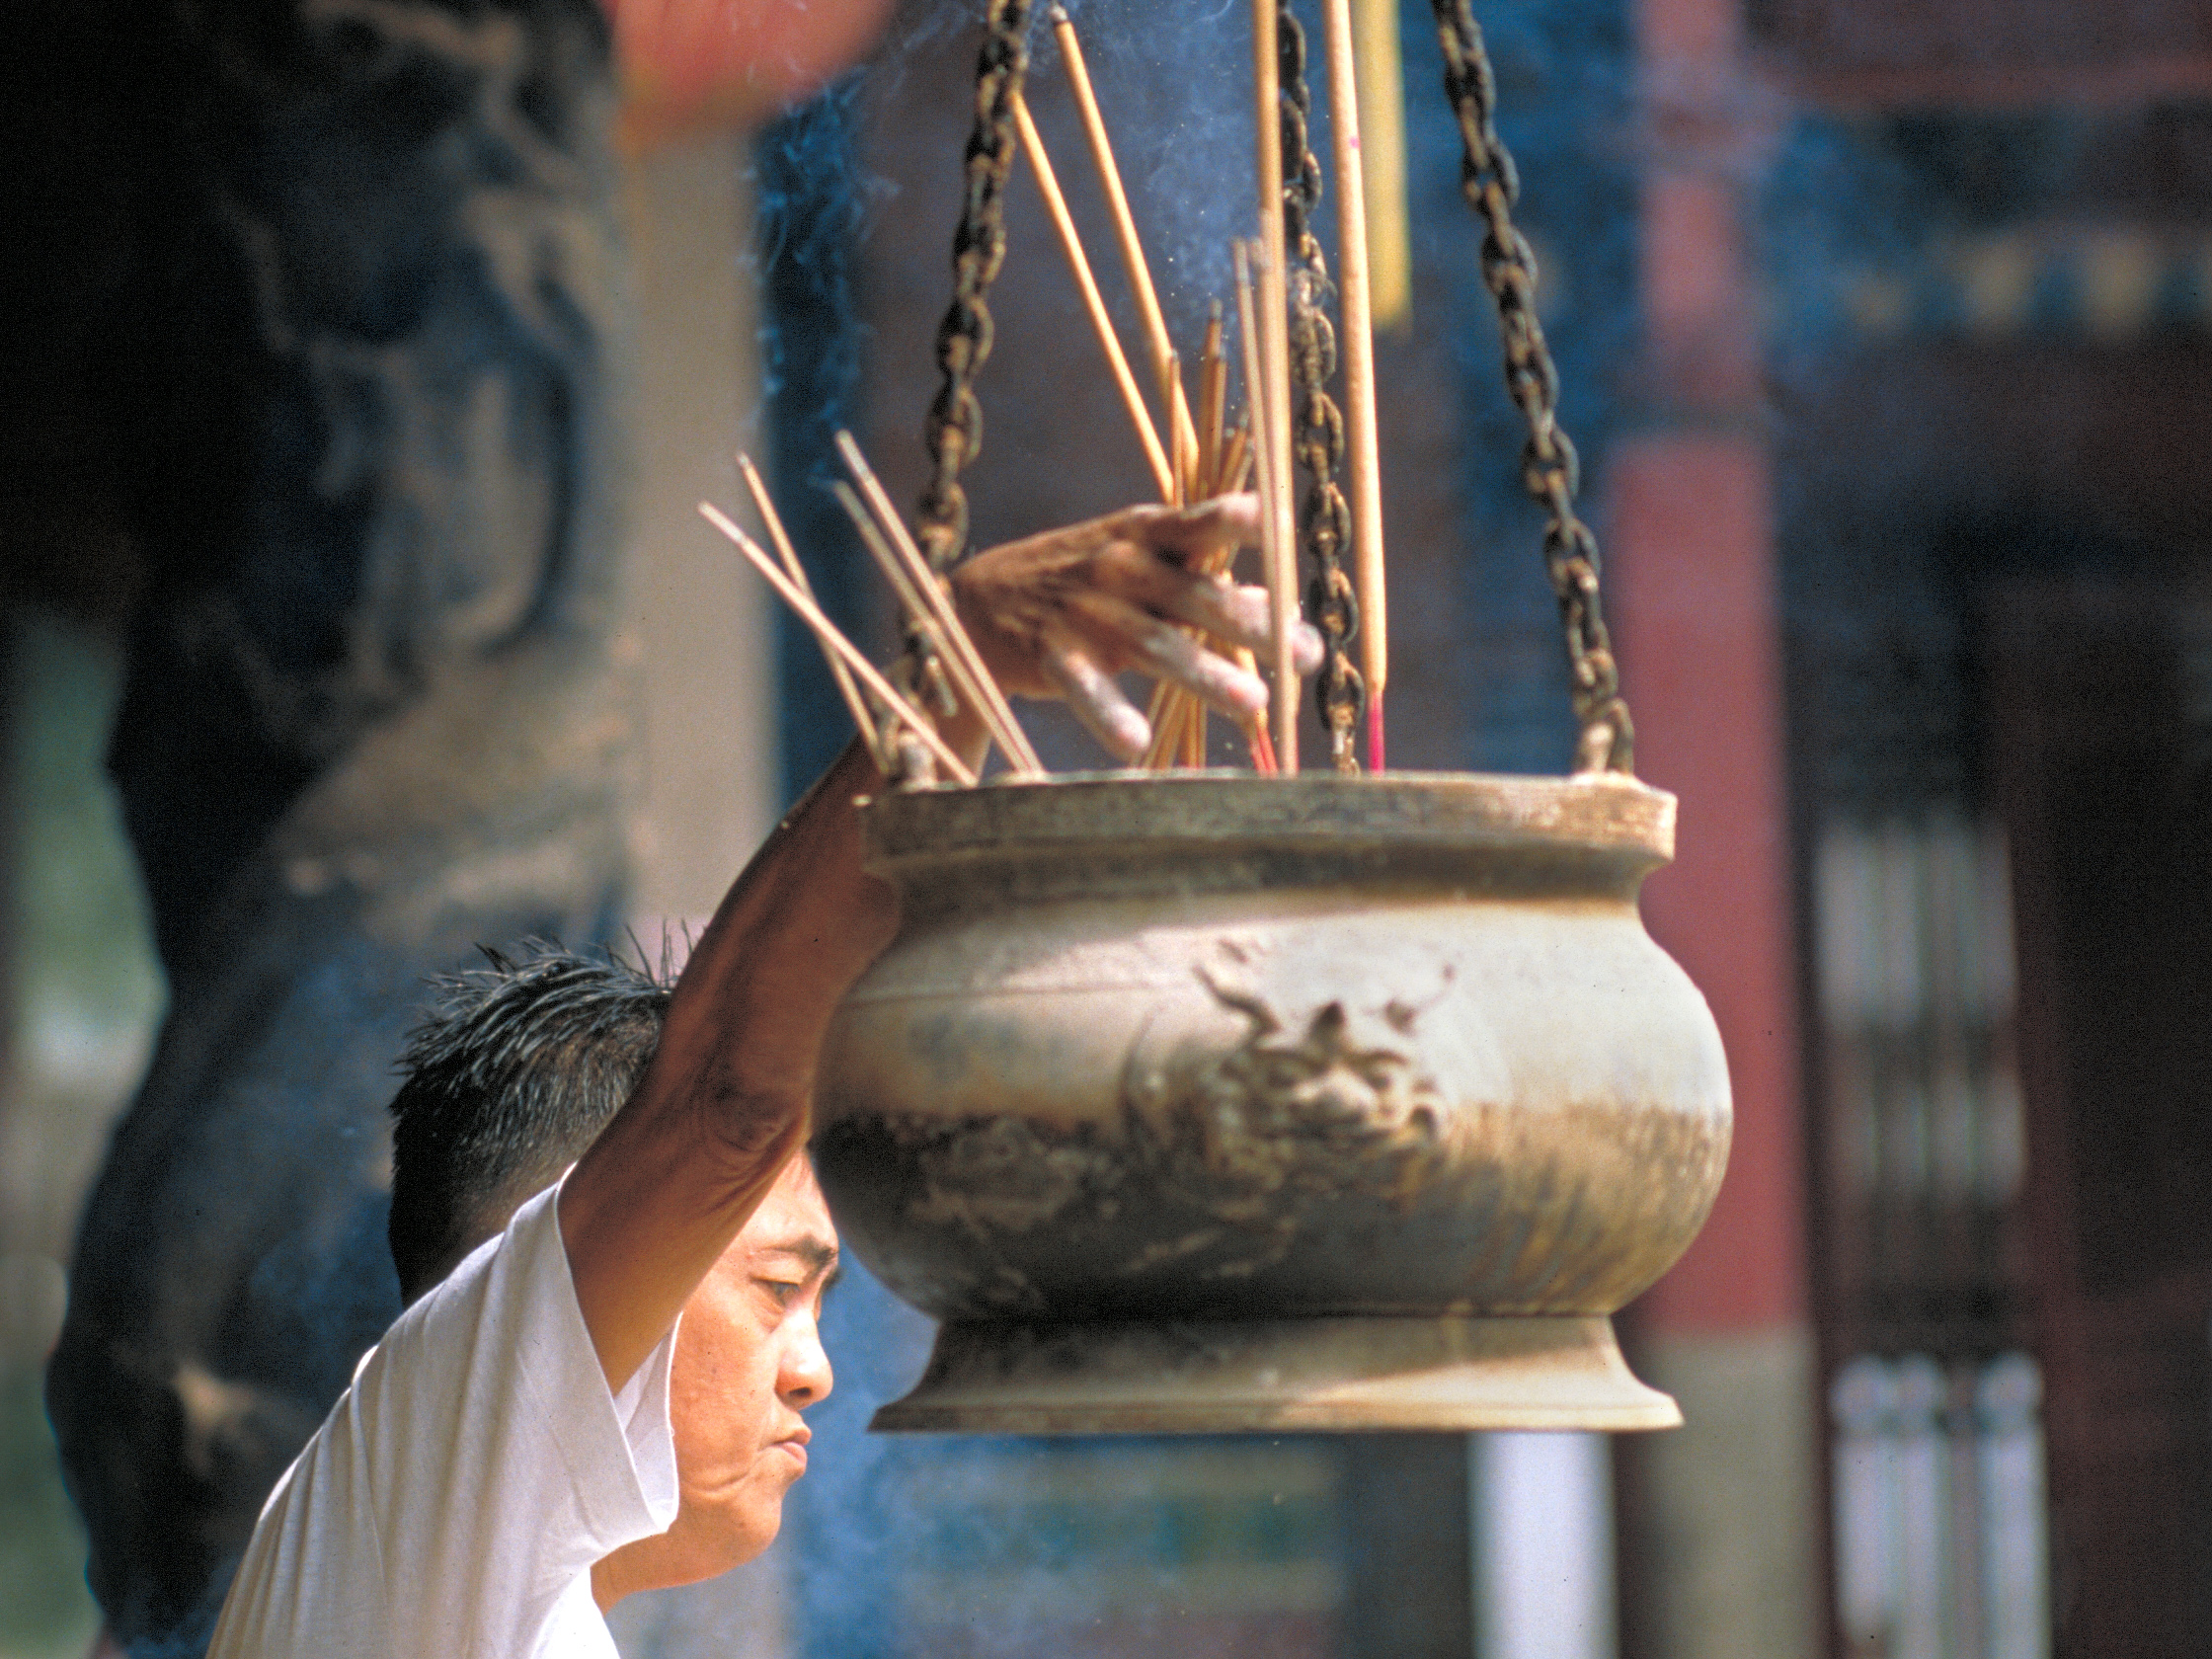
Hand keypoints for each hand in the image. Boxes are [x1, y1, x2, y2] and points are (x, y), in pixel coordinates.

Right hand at [950, 494, 1324, 760]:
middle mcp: (1119, 567)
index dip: (1241, 521)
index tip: (1285, 525)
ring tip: (1256, 706)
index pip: (1200, 522)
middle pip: (1195, 595)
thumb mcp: (1138, 564)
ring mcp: (1084, 611)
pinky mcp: (1050, 654)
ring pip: (1154, 645)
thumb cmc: (1081, 580)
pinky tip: (1135, 746)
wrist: (976, 605)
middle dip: (1255, 624)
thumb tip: (1279, 607)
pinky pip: (1085, 688)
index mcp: (1145, 534)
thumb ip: (1205, 584)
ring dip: (1207, 674)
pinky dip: (1109, 715)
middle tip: (1307, 657)